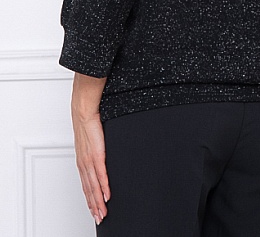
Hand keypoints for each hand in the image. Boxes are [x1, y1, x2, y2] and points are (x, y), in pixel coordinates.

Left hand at [72, 108, 110, 225]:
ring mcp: (89, 160)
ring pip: (94, 186)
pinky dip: (104, 186)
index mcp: (82, 161)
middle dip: (94, 206)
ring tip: (103, 212)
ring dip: (98, 202)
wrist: (84, 111)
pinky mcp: (97, 154)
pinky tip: (107, 195)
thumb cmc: (88, 123)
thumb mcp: (90, 142)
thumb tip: (100, 159)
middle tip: (100, 218)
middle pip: (89, 190)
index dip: (90, 200)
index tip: (94, 211)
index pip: (86, 186)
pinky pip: (101, 174)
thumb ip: (95, 153)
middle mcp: (84, 163)